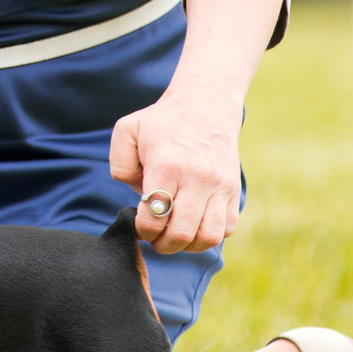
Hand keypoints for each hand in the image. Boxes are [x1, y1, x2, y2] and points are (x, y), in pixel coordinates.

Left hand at [109, 85, 241, 254]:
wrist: (206, 105)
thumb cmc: (162, 123)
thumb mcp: (128, 130)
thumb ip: (119, 163)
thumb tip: (136, 195)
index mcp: (167, 165)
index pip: (153, 217)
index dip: (143, 231)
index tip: (140, 225)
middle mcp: (197, 178)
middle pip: (180, 234)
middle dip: (162, 244)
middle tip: (155, 237)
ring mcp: (220, 186)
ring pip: (207, 238)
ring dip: (188, 246)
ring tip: (176, 235)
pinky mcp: (234, 190)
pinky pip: (226, 228)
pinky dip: (210, 235)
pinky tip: (195, 224)